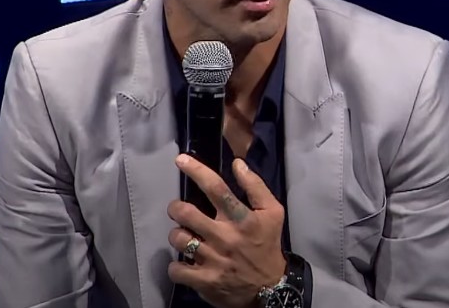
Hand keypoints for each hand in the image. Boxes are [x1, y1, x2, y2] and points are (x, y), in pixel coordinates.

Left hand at [167, 154, 286, 307]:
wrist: (271, 289)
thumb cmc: (268, 245)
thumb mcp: (272, 212)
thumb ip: (256, 186)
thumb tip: (237, 163)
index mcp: (242, 218)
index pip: (216, 188)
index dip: (196, 170)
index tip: (180, 160)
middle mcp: (225, 237)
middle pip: (186, 213)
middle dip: (176, 207)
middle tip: (178, 209)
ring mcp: (213, 260)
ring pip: (178, 238)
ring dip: (176, 234)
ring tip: (184, 236)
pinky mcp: (204, 281)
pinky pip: (176, 269)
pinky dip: (175, 265)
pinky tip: (184, 262)